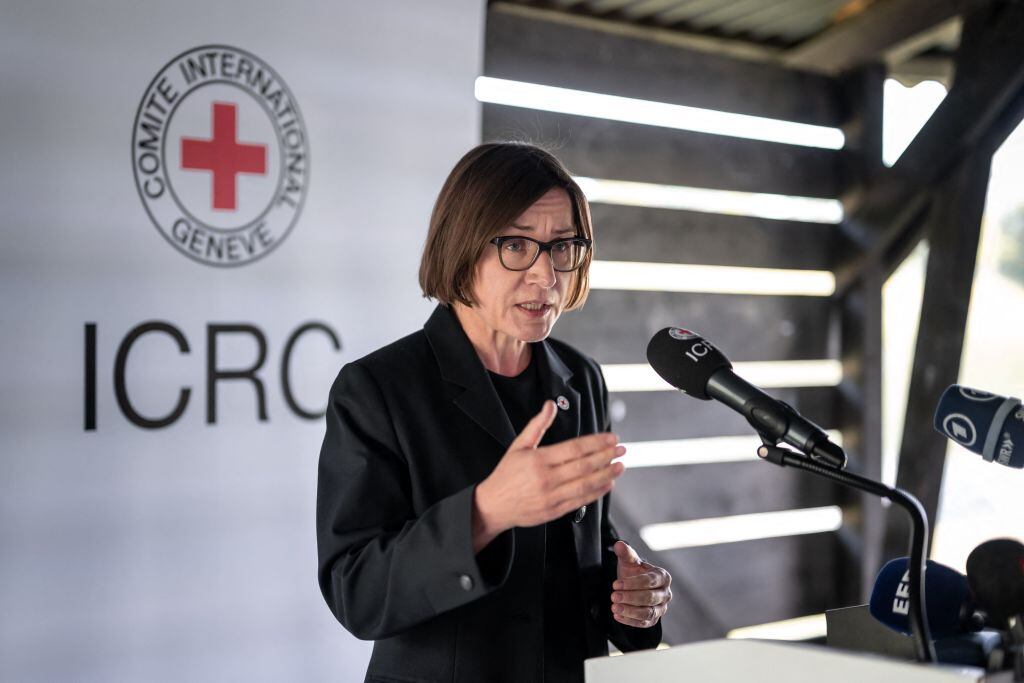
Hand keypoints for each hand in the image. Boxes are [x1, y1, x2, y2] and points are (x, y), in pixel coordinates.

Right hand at [472, 401, 624, 550]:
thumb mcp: (518, 446)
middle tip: (622, 449)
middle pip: (585, 465)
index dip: (597, 442)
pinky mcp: (555, 511)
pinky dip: (596, 492)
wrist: (492, 506)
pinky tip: (607, 484)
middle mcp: (547, 479)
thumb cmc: (506, 475)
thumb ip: (537, 425)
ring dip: (606, 474)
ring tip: (620, 466)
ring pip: (586, 484)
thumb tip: (549, 405)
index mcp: (539, 460)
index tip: (611, 438)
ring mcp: (552, 496)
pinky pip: (581, 501)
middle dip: (607, 456)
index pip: (575, 448)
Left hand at [610, 541, 671, 627]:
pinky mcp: (654, 620)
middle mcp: (666, 593)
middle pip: (650, 598)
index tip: (616, 584)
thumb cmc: (634, 572)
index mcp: (663, 577)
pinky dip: (630, 621)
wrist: (633, 586)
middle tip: (614, 596)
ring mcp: (661, 608)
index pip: (650, 581)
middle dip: (630, 597)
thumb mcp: (629, 561)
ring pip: (648, 613)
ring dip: (630, 611)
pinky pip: (644, 623)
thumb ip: (626, 553)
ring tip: (614, 607)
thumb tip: (619, 545)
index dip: (632, 583)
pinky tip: (617, 616)